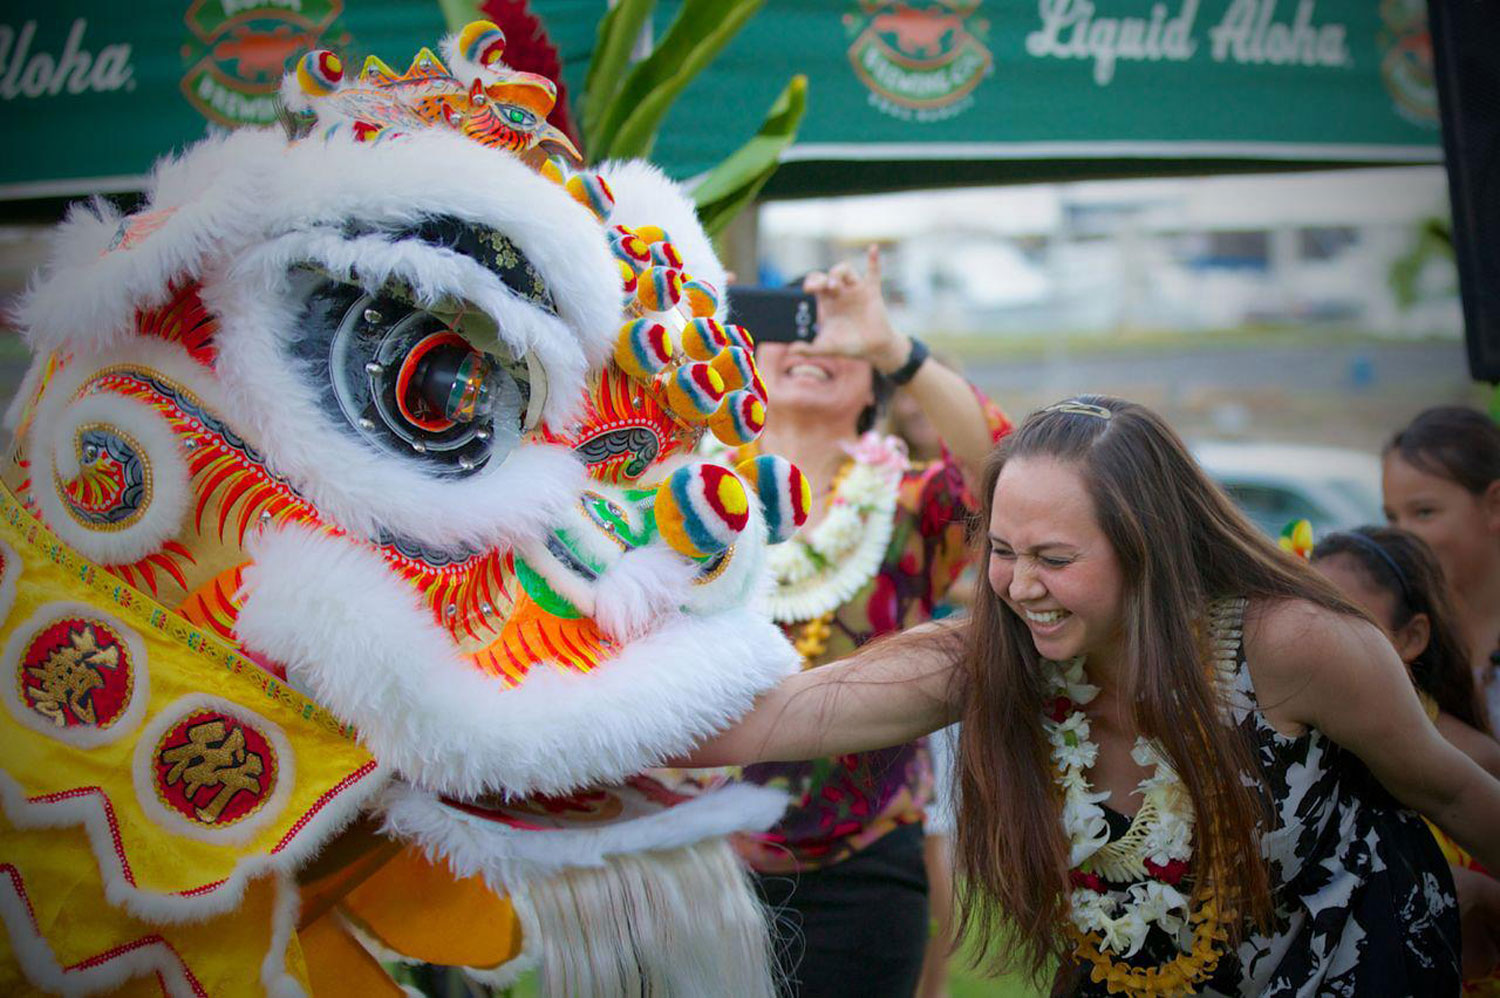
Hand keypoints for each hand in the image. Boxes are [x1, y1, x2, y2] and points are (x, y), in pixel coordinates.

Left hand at [799, 244, 910, 373]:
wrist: (873, 349)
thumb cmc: (849, 345)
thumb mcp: (827, 347)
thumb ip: (809, 349)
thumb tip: (791, 350)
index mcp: (828, 301)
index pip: (816, 283)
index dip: (811, 282)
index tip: (807, 289)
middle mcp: (841, 292)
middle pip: (828, 275)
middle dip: (821, 278)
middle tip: (816, 287)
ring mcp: (856, 290)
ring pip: (846, 271)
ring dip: (838, 273)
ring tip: (833, 286)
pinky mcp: (872, 291)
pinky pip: (874, 272)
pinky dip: (874, 260)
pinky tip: (873, 248)